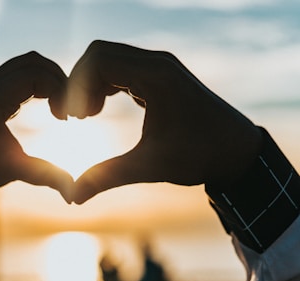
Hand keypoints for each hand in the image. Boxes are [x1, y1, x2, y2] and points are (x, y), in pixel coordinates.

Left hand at [0, 52, 73, 235]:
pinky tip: (44, 108)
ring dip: (47, 80)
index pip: (36, 75)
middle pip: (33, 62)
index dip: (60, 91)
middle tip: (69, 108)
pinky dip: (36, 84)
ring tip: (59, 108)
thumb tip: (73, 193)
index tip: (67, 119)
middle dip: (58, 80)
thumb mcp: (13, 172)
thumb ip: (46, 176)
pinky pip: (16, 74)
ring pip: (25, 64)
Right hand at [56, 40, 261, 203]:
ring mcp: (160, 67)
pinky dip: (105, 85)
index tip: (75, 118)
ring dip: (92, 84)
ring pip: (110, 59)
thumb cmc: (199, 156)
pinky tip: (101, 110)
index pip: (98, 60)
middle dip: (80, 83)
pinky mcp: (161, 76)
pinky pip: (122, 68)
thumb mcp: (150, 166)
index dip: (77, 87)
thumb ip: (107, 177)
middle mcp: (157, 63)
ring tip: (87, 116)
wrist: (236, 151)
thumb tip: (73, 197)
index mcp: (155, 77)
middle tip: (78, 117)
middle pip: (100, 54)